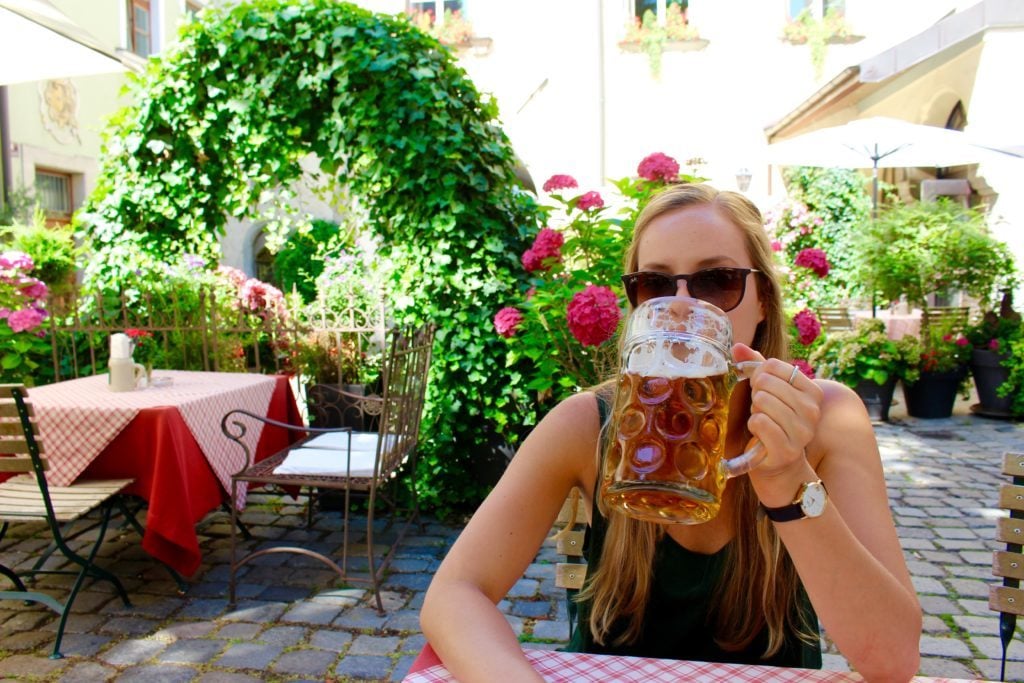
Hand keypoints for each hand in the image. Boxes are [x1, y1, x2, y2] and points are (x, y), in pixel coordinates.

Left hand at [732, 344, 822, 482]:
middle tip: (761, 408)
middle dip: (756, 394)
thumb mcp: (768, 390)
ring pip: (762, 401)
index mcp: (812, 391)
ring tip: (763, 420)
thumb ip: (756, 365)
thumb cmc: (772, 419)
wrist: (777, 459)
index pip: (774, 365)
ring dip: (755, 411)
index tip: (762, 388)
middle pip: (766, 382)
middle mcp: (813, 410)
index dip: (758, 374)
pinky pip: (759, 422)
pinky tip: (760, 433)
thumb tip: (737, 346)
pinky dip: (753, 425)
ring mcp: (803, 431)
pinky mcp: (787, 449)